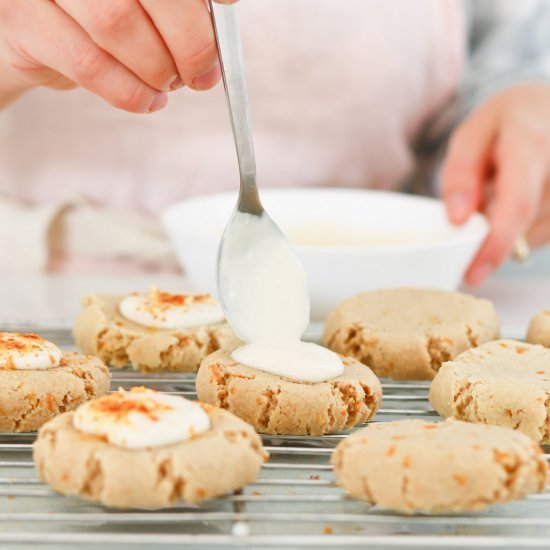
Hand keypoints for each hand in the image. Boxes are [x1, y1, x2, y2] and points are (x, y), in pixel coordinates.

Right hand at [0, 0, 236, 112]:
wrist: (39, 33)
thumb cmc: (103, 12)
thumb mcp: (148, 0)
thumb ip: (181, 4)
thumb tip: (222, 21)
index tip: (228, 5)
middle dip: (190, 42)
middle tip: (201, 73)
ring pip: (116, 23)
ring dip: (157, 69)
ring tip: (168, 83)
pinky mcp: (23, 21)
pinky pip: (90, 66)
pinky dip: (131, 93)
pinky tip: (147, 99)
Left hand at [442, 84, 549, 284]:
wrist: (547, 111)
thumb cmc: (504, 124)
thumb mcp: (471, 136)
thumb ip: (461, 175)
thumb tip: (457, 221)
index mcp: (532, 145)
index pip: (518, 204)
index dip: (495, 244)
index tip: (472, 274)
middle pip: (523, 225)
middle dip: (489, 232)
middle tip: (477, 206)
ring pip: (531, 235)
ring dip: (506, 228)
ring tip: (503, 191)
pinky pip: (542, 234)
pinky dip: (521, 228)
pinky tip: (519, 200)